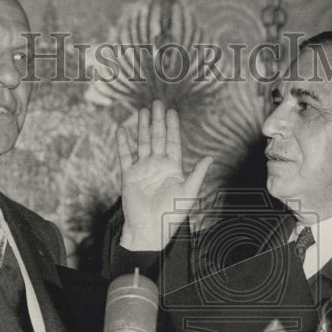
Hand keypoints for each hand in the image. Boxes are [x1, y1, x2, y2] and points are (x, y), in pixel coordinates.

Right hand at [116, 100, 211, 250]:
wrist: (150, 229)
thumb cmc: (171, 214)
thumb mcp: (188, 193)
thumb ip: (197, 174)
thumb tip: (210, 157)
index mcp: (173, 168)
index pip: (173, 142)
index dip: (172, 127)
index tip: (172, 112)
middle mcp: (157, 166)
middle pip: (158, 138)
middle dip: (157, 121)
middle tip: (157, 103)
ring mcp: (143, 170)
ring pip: (142, 143)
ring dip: (142, 127)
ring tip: (141, 111)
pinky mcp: (129, 176)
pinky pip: (125, 156)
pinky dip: (123, 144)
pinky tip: (121, 131)